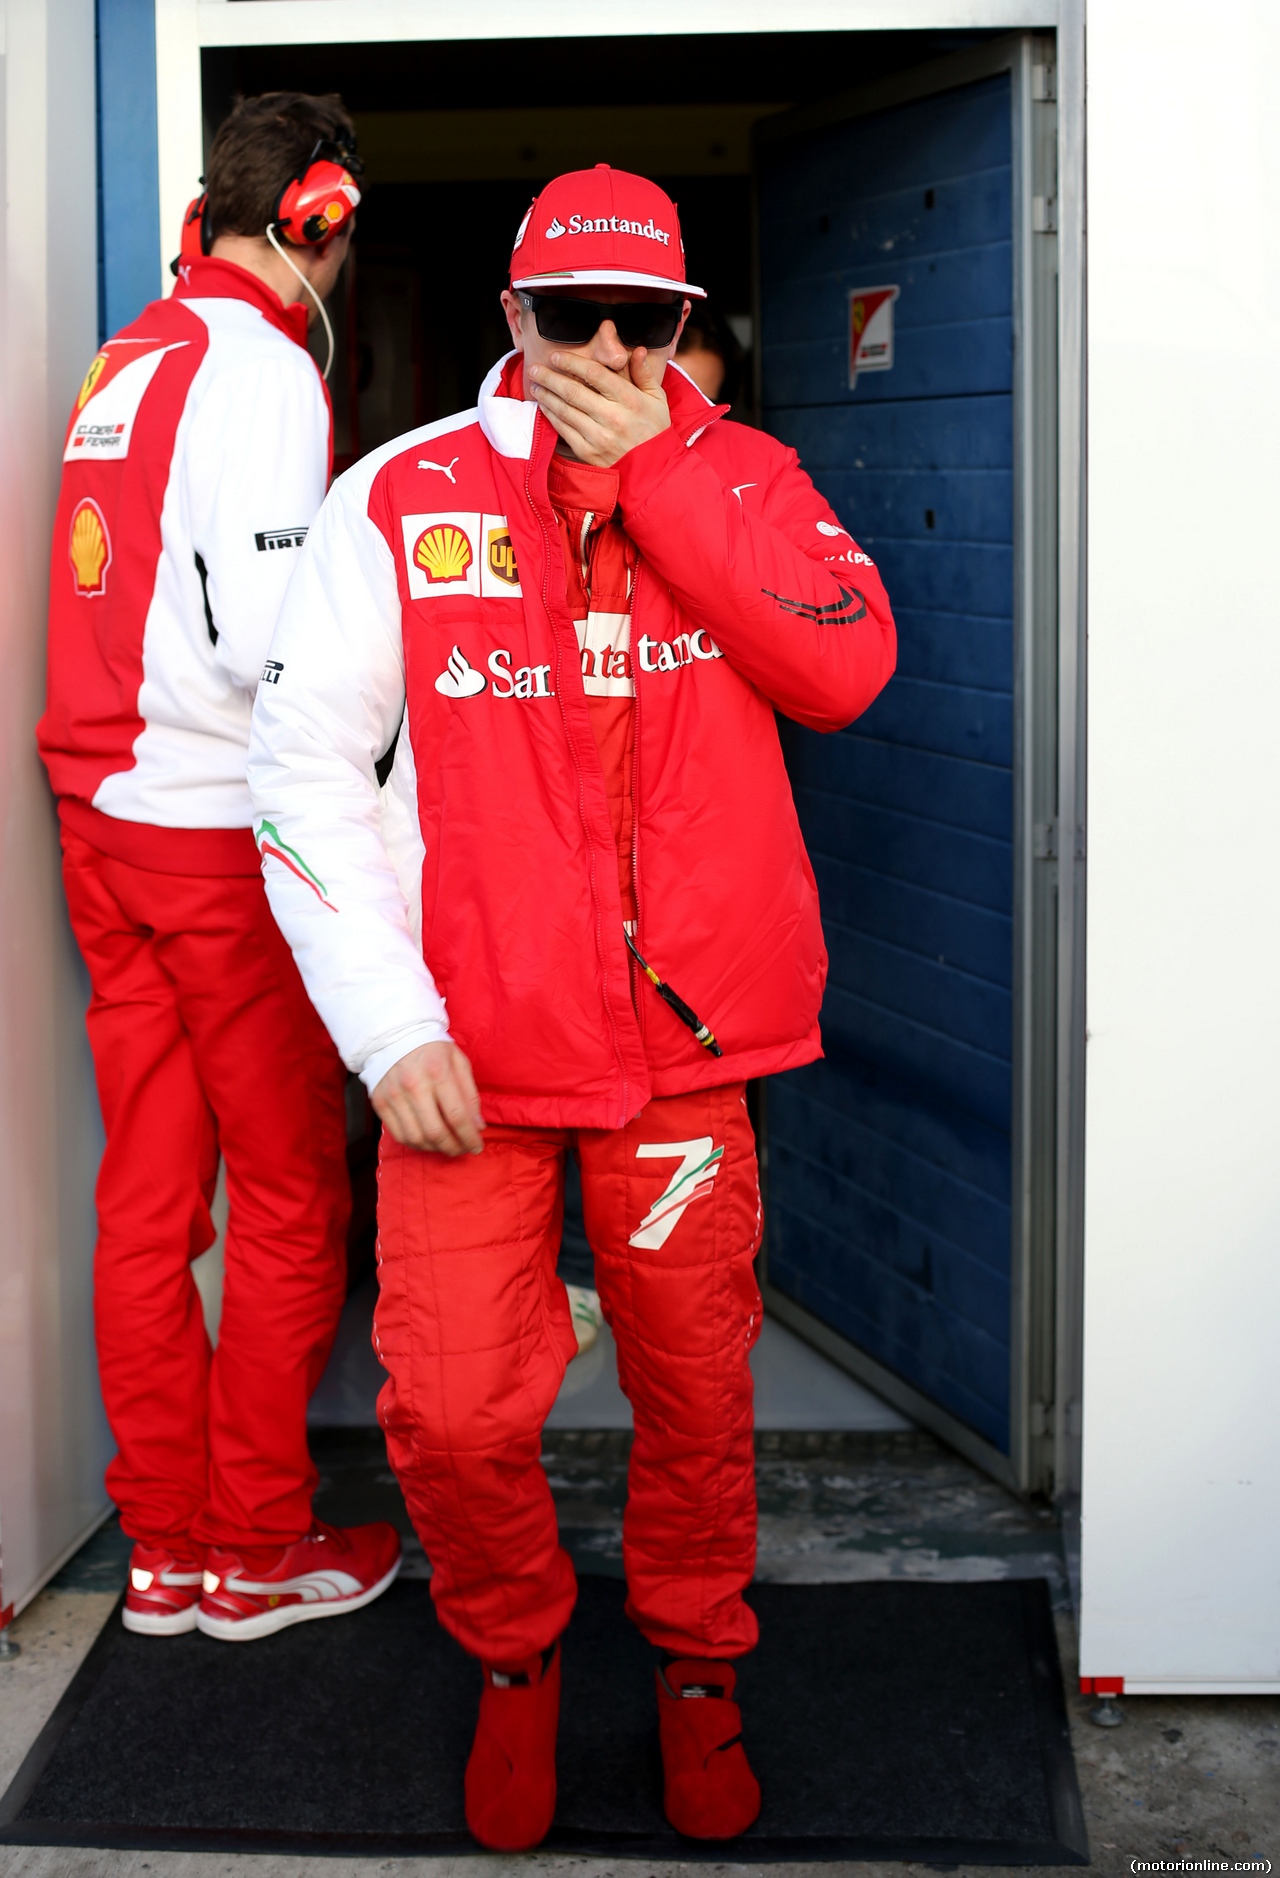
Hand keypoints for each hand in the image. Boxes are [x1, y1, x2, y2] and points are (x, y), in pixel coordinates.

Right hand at [372, 1041, 484, 1155]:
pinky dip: (417, 1144)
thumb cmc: (433, 1050)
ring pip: (416, 1138)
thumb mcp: (459, 1062)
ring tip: (447, 1146)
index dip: (469, 1137)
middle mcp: (413, 1085)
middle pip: (436, 1132)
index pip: (457, 1116)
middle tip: (462, 1149)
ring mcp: (394, 1096)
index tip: (477, 1147)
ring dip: (435, 1148)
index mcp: (437, 1072)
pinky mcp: (380, 1103)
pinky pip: (400, 1135)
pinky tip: (428, 1141)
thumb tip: (477, 1126)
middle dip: (453, 1147)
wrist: (395, 1036)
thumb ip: (470, 1095)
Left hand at [526, 346, 670, 466]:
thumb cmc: (654, 430)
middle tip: (535, 368)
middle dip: (550, 377)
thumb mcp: (657, 399)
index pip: (595, 374)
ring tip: (535, 384)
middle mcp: (612, 417)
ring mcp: (598, 436)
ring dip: (546, 395)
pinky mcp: (588, 452)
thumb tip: (636, 350)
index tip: (556, 356)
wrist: (652, 470)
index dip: (572, 362)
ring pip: (565, 410)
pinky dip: (551, 415)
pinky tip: (544, 405)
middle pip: (573, 391)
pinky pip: (564, 430)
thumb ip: (644, 373)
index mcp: (629, 400)